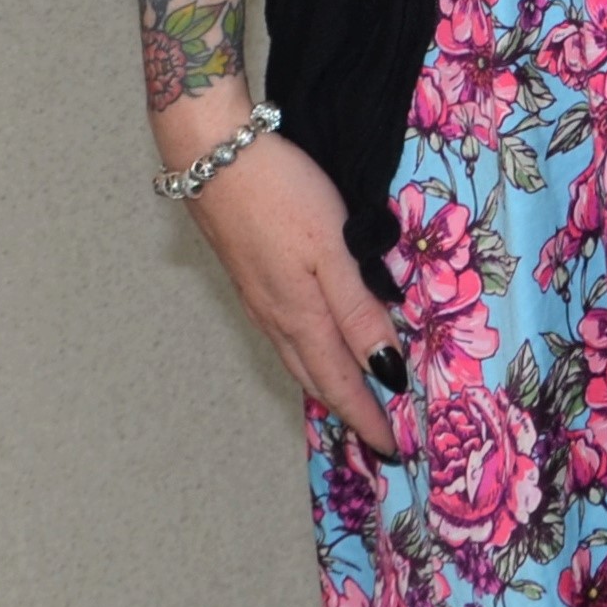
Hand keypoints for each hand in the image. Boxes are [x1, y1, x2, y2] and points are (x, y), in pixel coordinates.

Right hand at [160, 97, 403, 452]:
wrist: (213, 154)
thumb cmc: (281, 194)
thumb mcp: (334, 250)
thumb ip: (359, 310)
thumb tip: (386, 370)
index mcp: (302, 316)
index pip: (343, 383)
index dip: (368, 419)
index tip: (392, 452)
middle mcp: (277, 318)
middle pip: (317, 379)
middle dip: (349, 412)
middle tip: (376, 440)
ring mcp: (259, 300)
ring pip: (298, 358)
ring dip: (327, 386)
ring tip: (352, 403)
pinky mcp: (250, 278)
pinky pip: (285, 336)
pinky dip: (308, 356)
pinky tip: (316, 346)